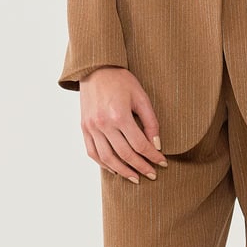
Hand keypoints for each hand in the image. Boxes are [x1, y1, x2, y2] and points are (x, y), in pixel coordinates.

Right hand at [79, 67, 167, 183]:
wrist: (96, 68)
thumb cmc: (121, 80)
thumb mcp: (140, 96)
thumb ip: (150, 121)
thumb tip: (156, 144)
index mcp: (119, 115)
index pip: (139, 144)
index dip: (152, 156)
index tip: (162, 163)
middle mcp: (103, 124)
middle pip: (125, 155)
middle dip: (141, 167)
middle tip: (152, 174)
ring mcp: (91, 127)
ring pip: (107, 159)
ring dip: (122, 171)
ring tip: (135, 178)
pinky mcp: (84, 128)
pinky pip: (92, 152)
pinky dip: (104, 164)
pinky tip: (115, 168)